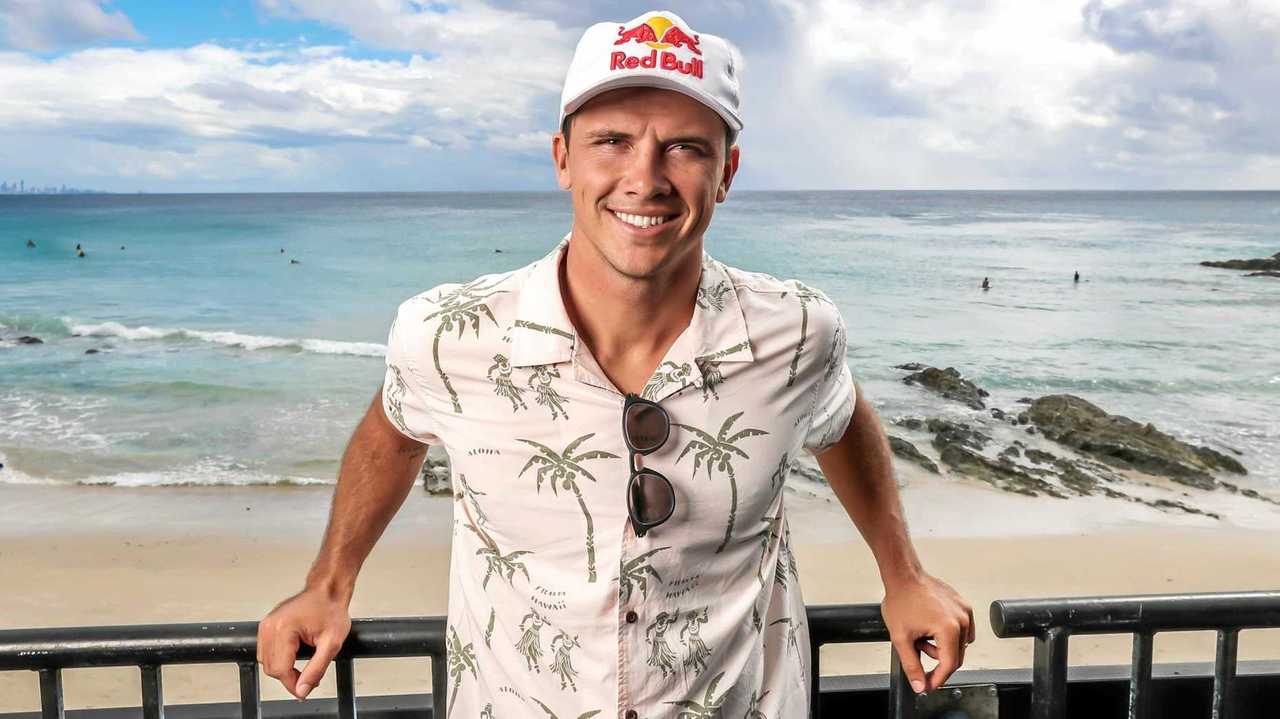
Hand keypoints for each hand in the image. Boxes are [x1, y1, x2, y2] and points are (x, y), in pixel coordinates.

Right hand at [256, 589, 352, 699]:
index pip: (280, 670)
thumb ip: (316, 669)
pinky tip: (294, 656)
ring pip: (266, 662)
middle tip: (309, 678)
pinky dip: (279, 659)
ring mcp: (266, 625)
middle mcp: (270, 626)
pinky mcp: (267, 626)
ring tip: (303, 665)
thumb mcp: (331, 643)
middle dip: (290, 677)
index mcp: (283, 629)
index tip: (305, 691)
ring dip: (283, 669)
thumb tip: (302, 690)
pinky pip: (266, 652)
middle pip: (271, 668)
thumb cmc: (331, 610)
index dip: (293, 685)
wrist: (328, 591)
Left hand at [881, 573, 974, 693]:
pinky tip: (932, 627)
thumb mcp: (901, 638)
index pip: (948, 665)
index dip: (937, 679)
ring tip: (922, 634)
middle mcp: (962, 620)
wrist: (904, 576)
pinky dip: (949, 634)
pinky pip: (963, 630)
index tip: (929, 685)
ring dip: (943, 646)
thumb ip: (911, 665)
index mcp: (948, 629)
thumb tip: (920, 685)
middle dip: (937, 659)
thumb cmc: (901, 599)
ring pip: (960, 644)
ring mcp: (965, 611)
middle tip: (918, 648)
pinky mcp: (964, 606)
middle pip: (957, 656)